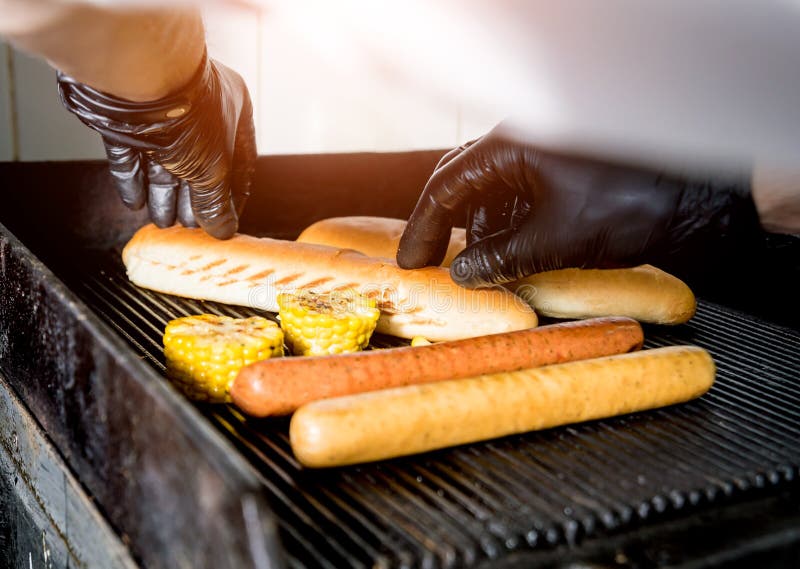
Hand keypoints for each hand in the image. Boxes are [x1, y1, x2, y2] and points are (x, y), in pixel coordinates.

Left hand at [57, 51, 254, 238]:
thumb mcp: (213, 171)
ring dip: (162, 194)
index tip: (226, 219)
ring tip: (162, 220)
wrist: (137, 80)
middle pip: (199, 164)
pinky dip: (133, 177)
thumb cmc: (190, 117)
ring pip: (164, 160)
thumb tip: (223, 231)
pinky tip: (134, 202)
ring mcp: (161, 110)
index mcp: (232, 110)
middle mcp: (199, 109)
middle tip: (188, 225)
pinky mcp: (125, 116)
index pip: (240, 160)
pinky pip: (131, 152)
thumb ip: (216, 204)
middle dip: (191, 198)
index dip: (233, 195)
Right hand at [397, 125, 759, 286]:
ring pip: (497, 195)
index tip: (410, 260)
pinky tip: (510, 257)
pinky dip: (511, 230)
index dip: (425, 225)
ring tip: (479, 270)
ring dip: (484, 233)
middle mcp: (527, 142)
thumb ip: (501, 258)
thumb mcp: (555, 239)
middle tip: (430, 263)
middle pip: (468, 183)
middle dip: (449, 227)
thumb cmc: (633, 206)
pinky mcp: (565, 176)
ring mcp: (547, 157)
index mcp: (516, 143)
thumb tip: (463, 275)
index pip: (450, 182)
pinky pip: (523, 200)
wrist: (701, 203)